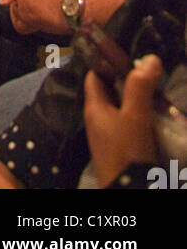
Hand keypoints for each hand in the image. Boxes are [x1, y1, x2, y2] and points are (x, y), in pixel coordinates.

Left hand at [83, 55, 161, 188]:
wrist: (129, 191)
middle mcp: (97, 119)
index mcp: (94, 107)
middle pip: (110, 92)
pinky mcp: (118, 148)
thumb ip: (140, 86)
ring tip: (155, 95)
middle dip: (128, 83)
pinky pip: (127, 125)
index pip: (94, 76)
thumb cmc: (127, 149)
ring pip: (121, 109)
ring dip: (136, 101)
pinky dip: (139, 118)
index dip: (108, 63)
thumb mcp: (135, 115)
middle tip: (148, 76)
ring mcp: (107, 135)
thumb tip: (150, 58)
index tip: (129, 57)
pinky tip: (154, 118)